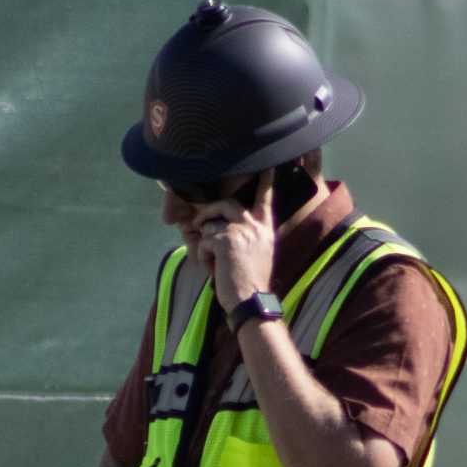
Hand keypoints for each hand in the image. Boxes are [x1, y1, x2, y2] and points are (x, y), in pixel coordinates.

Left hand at [192, 172, 273, 313]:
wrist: (252, 302)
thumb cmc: (251, 283)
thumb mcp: (256, 254)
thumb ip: (243, 237)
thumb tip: (213, 227)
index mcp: (264, 228)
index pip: (265, 198)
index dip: (266, 180)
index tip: (268, 165)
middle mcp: (254, 225)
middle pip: (226, 203)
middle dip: (208, 211)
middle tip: (198, 222)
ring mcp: (240, 230)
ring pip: (210, 225)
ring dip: (206, 244)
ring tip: (214, 263)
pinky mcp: (225, 240)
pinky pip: (203, 241)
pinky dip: (203, 257)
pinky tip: (212, 270)